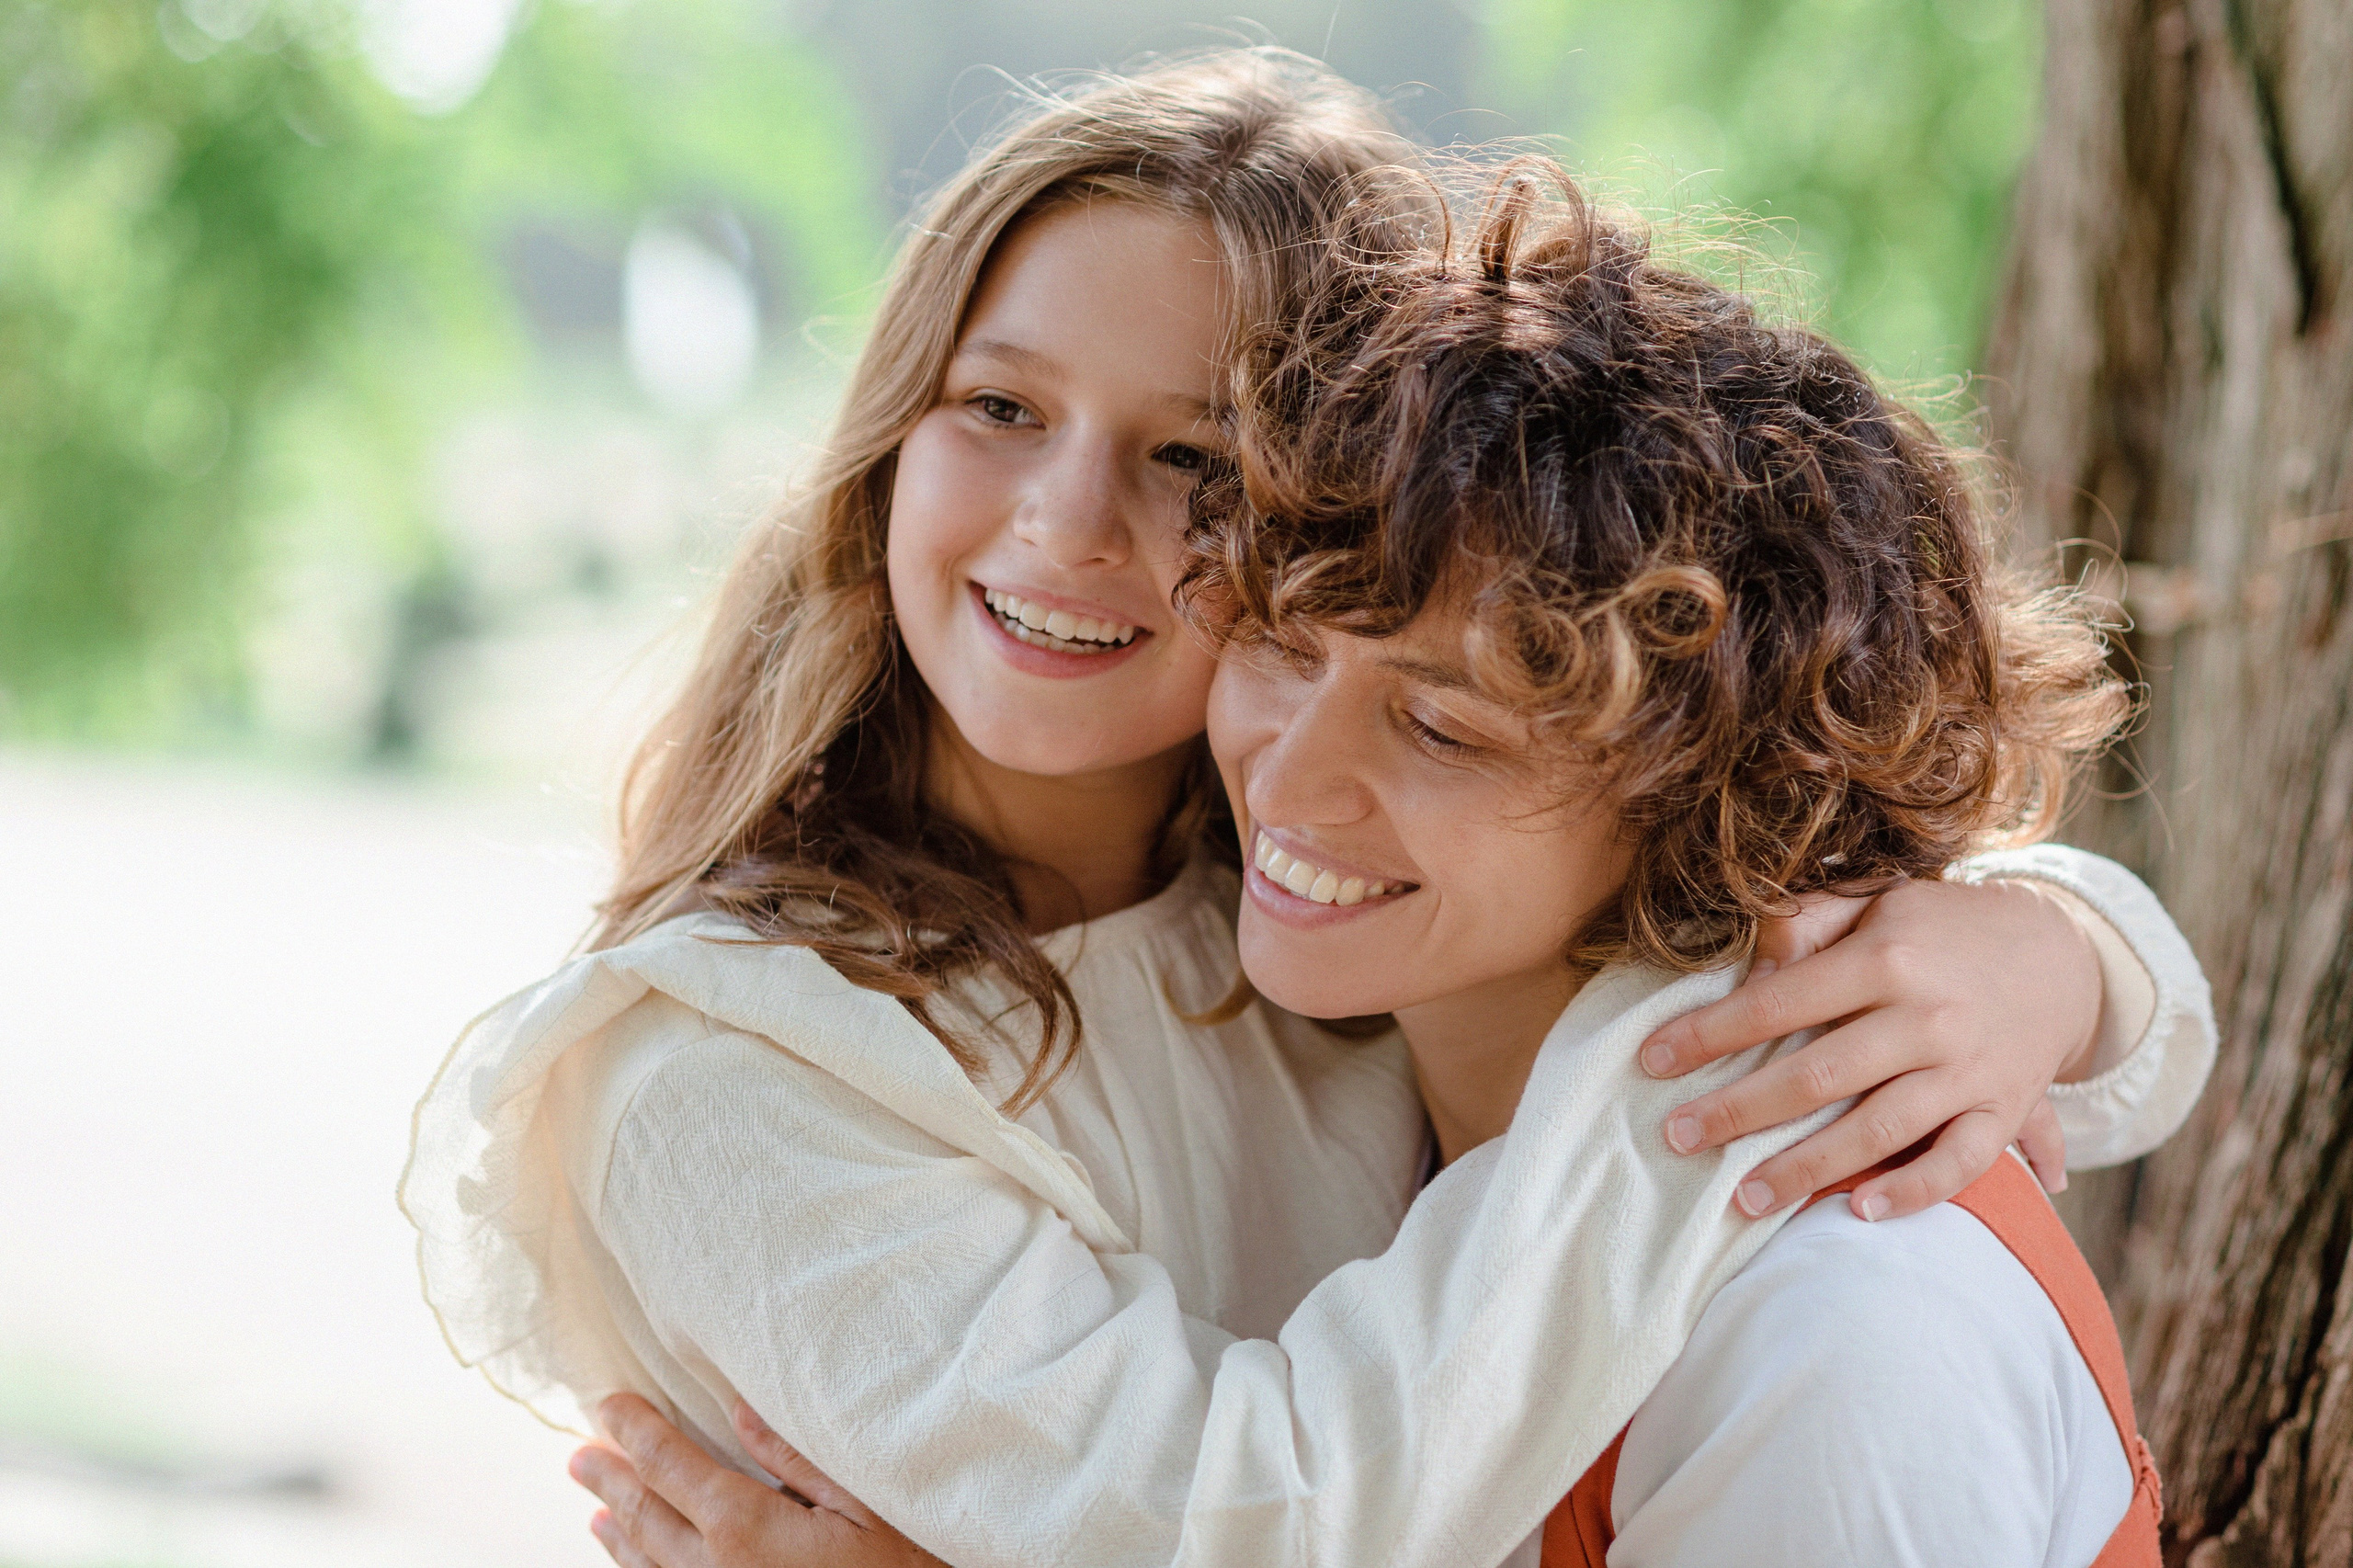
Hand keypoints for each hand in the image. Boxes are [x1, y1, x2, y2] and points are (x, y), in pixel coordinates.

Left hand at [569, 1393, 944, 1567]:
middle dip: (609, 1478)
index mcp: (743, 1525)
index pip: (668, 1464)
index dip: (633, 1429)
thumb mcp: (860, 1500)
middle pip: (643, 1514)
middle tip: (578, 1455)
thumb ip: (792, 1455)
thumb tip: (740, 1409)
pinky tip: (631, 1558)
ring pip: (646, 1562)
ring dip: (617, 1527)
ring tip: (595, 1506)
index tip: (607, 1402)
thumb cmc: (901, 1566)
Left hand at [1638, 879, 2097, 1221]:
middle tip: (1676, 1137)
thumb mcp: (1879, 901)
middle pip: (1818, 1075)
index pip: (1780, 1001)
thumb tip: (1750, 971)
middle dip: (1739, 1111)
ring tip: (1742, 1198)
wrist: (2064, 954)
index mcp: (1887, 958)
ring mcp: (1969, 1069)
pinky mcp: (2004, 1109)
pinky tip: (1857, 1209)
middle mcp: (1928, 1017)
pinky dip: (1913, 1191)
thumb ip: (1809, 924)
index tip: (1651, 1061)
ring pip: (1879, 1129)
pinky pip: (1961, 1163)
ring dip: (1807, 1168)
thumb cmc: (1942, 929)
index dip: (1711, 1033)